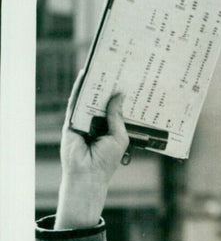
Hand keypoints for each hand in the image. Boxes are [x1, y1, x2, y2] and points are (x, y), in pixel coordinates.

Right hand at [56, 77, 128, 228]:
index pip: (115, 108)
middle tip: (117, 67)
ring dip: (94, 84)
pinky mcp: (71, 120)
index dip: (121, 95)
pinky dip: (78, 89)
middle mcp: (97, 123)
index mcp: (110, 128)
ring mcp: (83, 121)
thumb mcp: (119, 136)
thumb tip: (119, 94)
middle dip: (108, 86)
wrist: (88, 174)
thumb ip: (117, 116)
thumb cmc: (106, 160)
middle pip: (102, 100)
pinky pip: (75, 101)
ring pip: (88, 98)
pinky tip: (84, 76)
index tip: (129, 80)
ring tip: (102, 66)